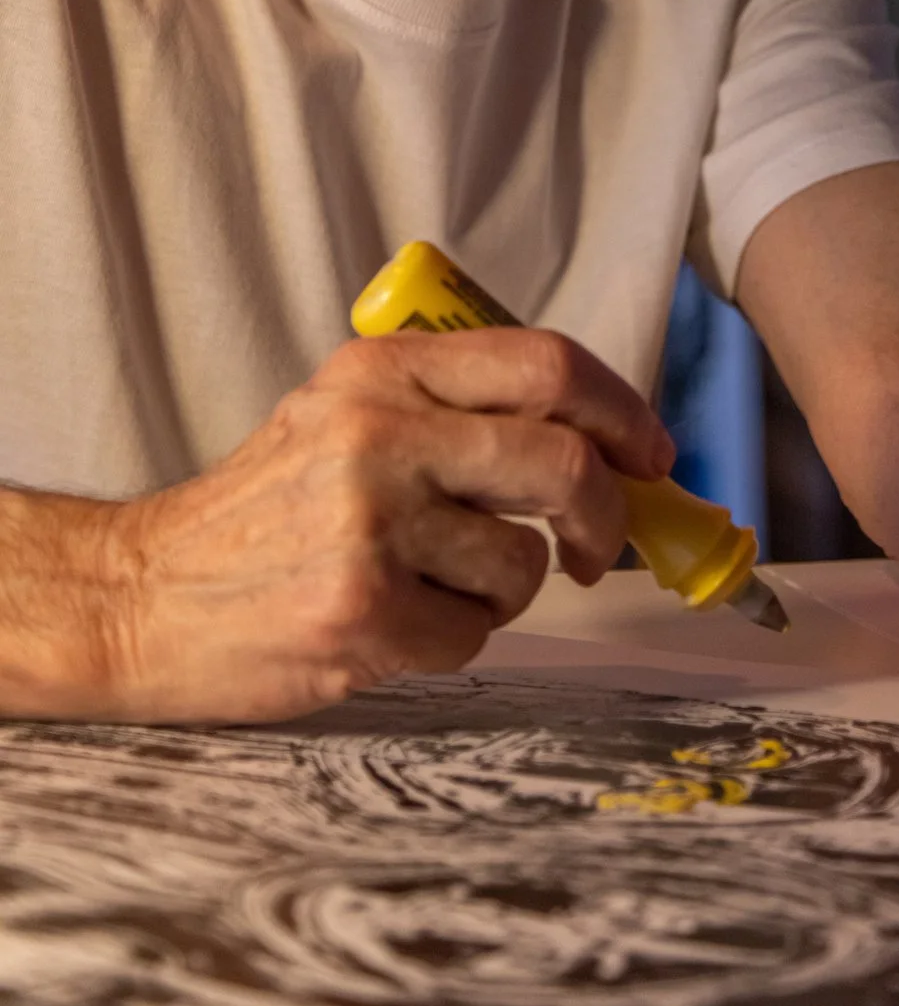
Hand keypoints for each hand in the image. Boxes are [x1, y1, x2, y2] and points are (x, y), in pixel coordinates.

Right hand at [98, 330, 673, 722]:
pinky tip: (392, 626)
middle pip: (562, 462)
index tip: (650, 454)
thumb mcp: (346, 415)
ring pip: (523, 563)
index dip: (623, 412)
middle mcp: (379, 432)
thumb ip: (454, 408)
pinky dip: (454, 641)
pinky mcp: (361, 611)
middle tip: (595, 548)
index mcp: (384, 371)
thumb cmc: (265, 513)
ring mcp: (369, 524)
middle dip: (605, 516)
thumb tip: (602, 441)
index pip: (547, 364)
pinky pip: (475, 635)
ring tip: (433, 587)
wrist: (142, 596)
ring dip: (505, 591)